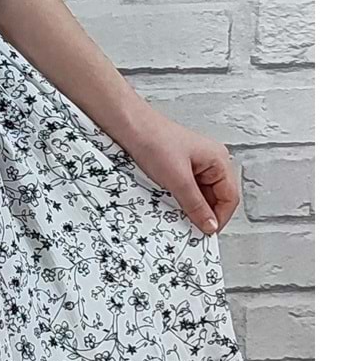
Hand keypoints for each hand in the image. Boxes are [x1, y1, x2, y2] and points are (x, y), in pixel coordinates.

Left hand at [119, 104, 238, 234]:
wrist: (129, 126)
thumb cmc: (154, 142)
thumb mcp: (177, 179)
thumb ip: (195, 204)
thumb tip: (210, 226)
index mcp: (219, 160)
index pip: (230, 197)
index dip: (220, 218)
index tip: (205, 234)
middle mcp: (212, 162)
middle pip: (218, 198)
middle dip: (205, 214)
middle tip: (191, 231)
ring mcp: (197, 165)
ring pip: (202, 196)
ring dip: (192, 208)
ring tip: (178, 218)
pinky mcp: (181, 168)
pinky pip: (188, 190)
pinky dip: (182, 201)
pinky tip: (171, 206)